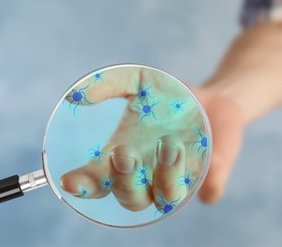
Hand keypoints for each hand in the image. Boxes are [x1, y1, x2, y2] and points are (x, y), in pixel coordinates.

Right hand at [60, 67, 243, 212]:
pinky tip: (211, 161)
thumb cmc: (168, 95)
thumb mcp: (138, 81)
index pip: (99, 183)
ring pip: (168, 200)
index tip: (70, 180)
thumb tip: (78, 95)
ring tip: (169, 146)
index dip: (84, 186)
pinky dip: (209, 184)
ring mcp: (181, 178)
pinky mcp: (210, 176)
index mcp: (127, 158)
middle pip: (131, 199)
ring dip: (165, 180)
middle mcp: (150, 175)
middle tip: (124, 154)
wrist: (211, 98)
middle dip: (124, 182)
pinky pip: (209, 192)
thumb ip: (110, 83)